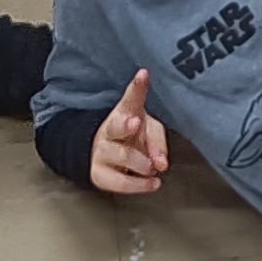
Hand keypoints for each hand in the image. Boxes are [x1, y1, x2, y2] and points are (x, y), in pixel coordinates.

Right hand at [89, 69, 170, 194]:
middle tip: (135, 123)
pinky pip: (120, 183)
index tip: (143, 75)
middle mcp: (109, 130)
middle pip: (116, 125)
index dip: (137, 88)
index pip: (130, 98)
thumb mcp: (147, 131)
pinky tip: (153, 183)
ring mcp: (101, 152)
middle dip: (126, 125)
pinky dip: (140, 185)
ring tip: (153, 167)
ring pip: (123, 156)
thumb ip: (157, 141)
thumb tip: (162, 163)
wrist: (100, 156)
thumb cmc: (131, 138)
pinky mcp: (99, 174)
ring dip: (143, 163)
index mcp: (123, 113)